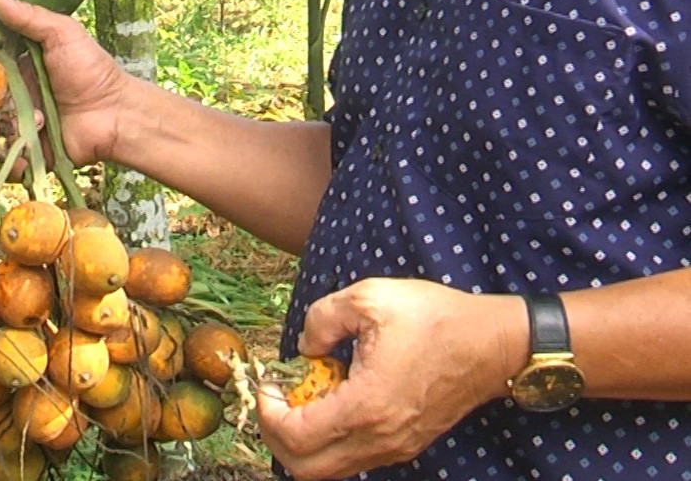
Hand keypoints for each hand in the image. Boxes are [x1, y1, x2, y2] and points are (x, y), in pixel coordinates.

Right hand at [0, 0, 130, 164]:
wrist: (117, 114)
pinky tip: (33, 143)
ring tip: (29, 121)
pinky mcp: (28, 151)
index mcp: (16, 67)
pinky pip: (6, 158)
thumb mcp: (62, 35)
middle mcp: (13, 96)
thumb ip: (29, 17)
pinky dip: (13, 155)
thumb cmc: (92, 70)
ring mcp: (20, 124)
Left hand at [258, 278, 527, 479]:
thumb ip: (321, 319)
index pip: (295, 436)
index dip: (268, 411)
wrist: (494, 343)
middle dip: (276, 433)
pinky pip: (352, 457)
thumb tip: (303, 349)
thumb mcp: (369, 298)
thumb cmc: (435, 318)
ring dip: (303, 438)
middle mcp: (380, 439)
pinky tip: (333, 398)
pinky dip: (329, 437)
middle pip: (304, 468)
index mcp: (367, 406)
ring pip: (328, 468)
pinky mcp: (404, 445)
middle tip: (276, 395)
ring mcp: (394, 448)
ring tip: (305, 393)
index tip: (269, 380)